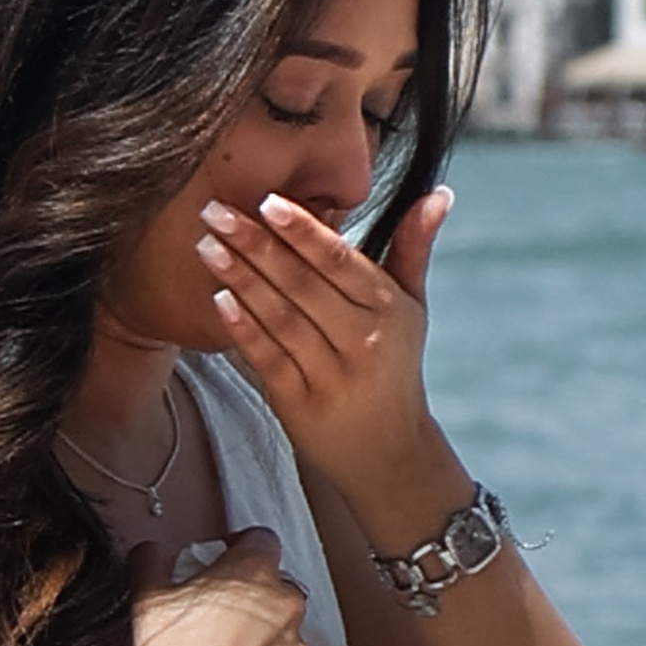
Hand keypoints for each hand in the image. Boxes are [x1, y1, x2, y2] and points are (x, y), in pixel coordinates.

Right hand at [117, 528, 309, 645]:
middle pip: (276, 589)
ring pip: (284, 634)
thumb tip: (152, 554)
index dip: (239, 549)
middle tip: (216, 617)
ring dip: (260, 640)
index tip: (224, 560)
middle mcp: (286, 607)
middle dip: (251, 597)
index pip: (260, 541)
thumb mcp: (147, 596)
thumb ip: (152, 561)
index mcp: (253, 573)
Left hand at [199, 186, 452, 519]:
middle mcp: (364, 343)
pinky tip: (218, 298)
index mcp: (389, 310)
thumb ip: (413, 247)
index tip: (267, 201)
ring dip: (240, 280)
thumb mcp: (412, 308)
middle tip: (216, 211)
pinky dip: (243, 329)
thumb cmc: (394, 366)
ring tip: (206, 246)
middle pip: (303, 286)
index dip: (303, 231)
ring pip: (281, 319)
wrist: (390, 451)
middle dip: (256, 245)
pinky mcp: (302, 405)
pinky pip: (268, 359)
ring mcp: (332, 376)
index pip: (340, 262)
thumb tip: (439, 193)